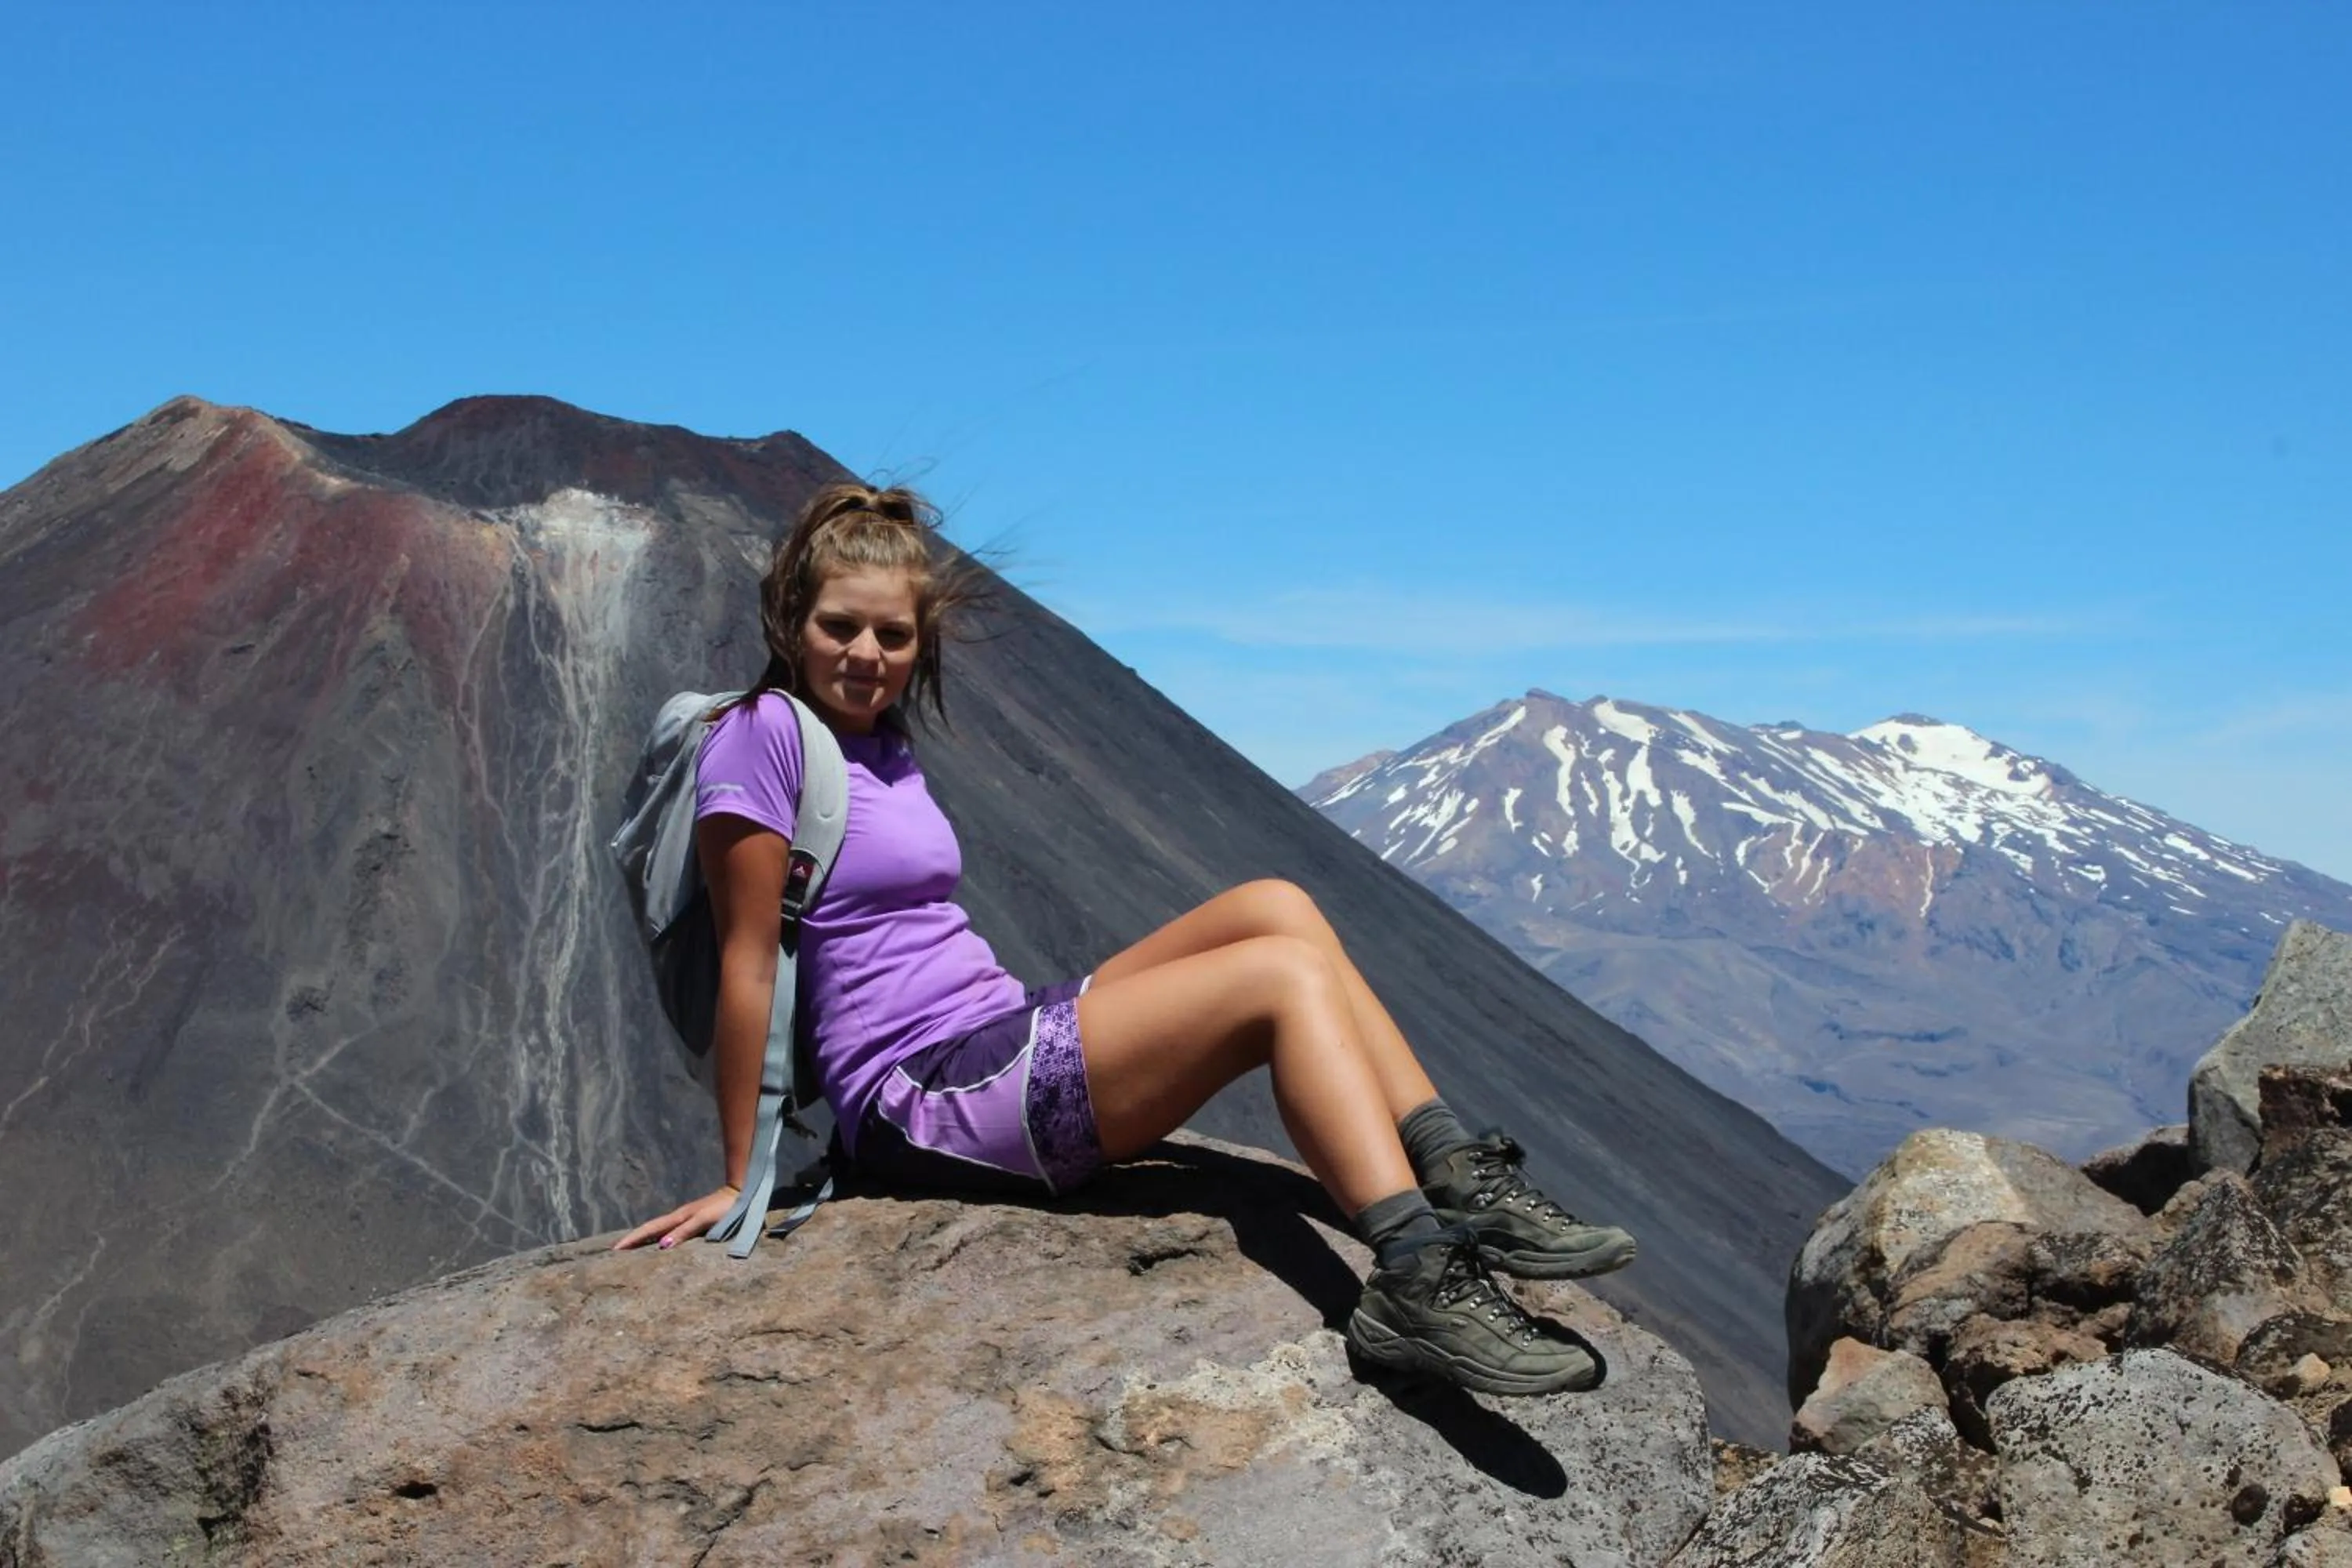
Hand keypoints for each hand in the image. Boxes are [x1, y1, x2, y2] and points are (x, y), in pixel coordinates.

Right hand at [613, 1184, 744, 1251]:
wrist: (743, 1194)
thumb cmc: (726, 1208)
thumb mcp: (705, 1220)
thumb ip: (685, 1232)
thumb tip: (661, 1245)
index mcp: (679, 1217)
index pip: (650, 1229)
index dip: (633, 1238)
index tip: (616, 1248)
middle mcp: (679, 1217)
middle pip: (651, 1228)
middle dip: (633, 1238)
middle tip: (616, 1250)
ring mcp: (686, 1217)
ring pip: (659, 1228)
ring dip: (644, 1238)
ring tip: (631, 1249)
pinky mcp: (695, 1220)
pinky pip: (670, 1229)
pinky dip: (658, 1236)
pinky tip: (658, 1243)